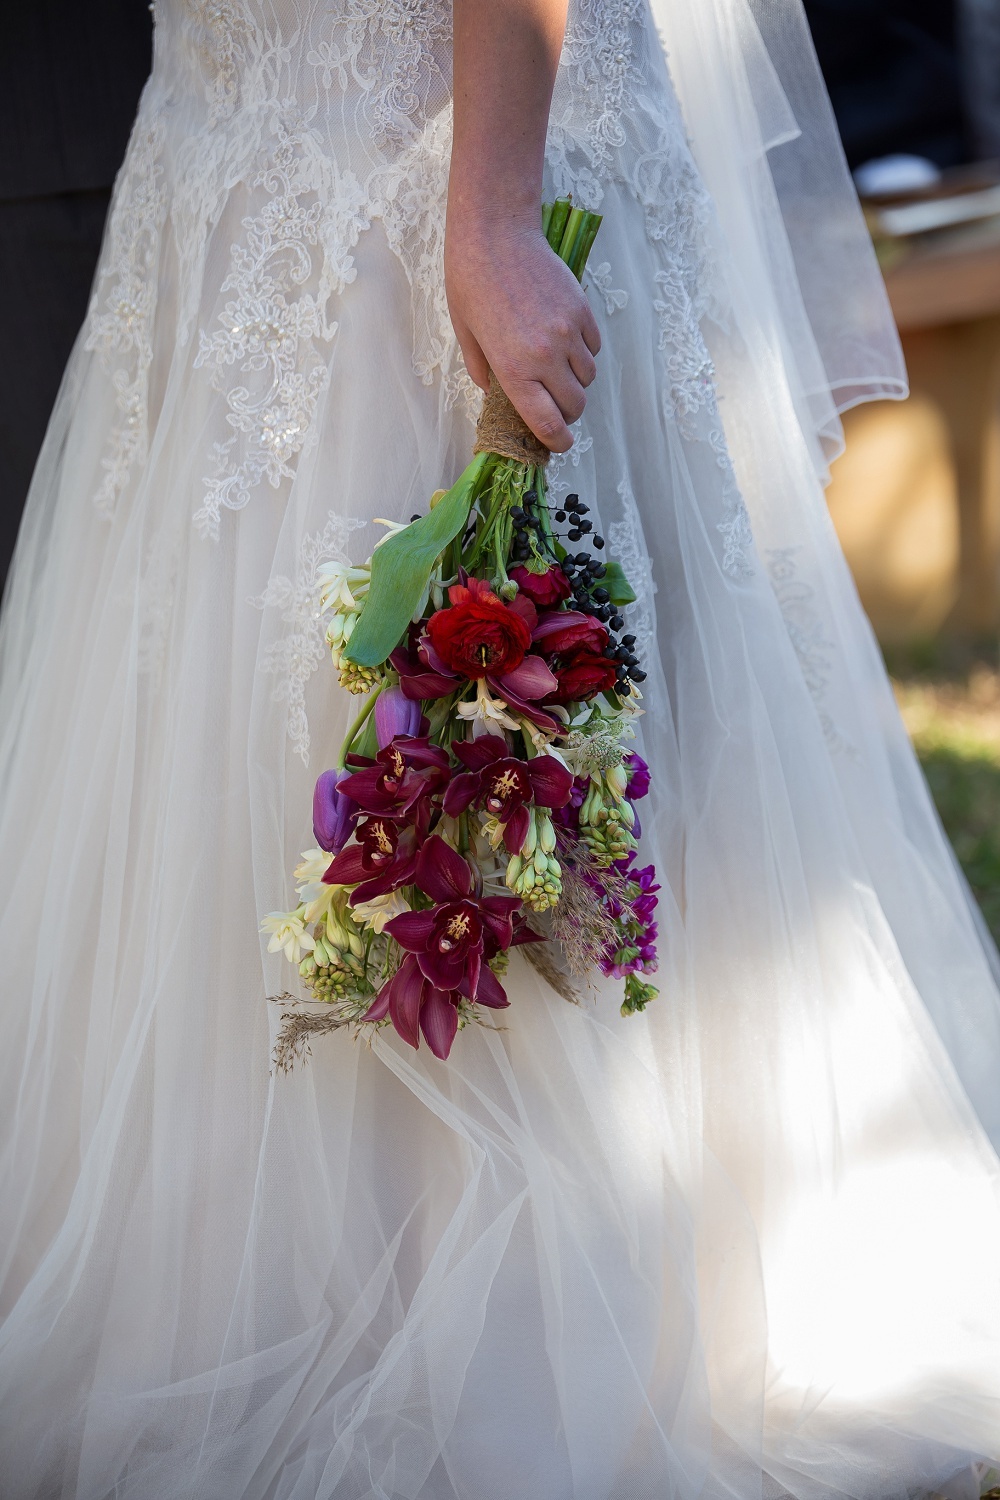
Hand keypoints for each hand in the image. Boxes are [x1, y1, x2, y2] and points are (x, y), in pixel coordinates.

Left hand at [445, 220, 601, 453]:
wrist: (496, 233)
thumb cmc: (470, 281)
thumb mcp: (465, 333)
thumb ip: (482, 370)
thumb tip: (496, 393)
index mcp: (514, 370)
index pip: (548, 424)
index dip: (557, 441)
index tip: (559, 443)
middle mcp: (546, 356)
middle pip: (575, 405)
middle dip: (567, 412)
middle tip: (554, 405)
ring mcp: (568, 333)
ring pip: (588, 377)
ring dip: (576, 381)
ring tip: (556, 367)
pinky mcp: (582, 310)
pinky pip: (594, 346)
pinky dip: (584, 352)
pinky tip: (565, 340)